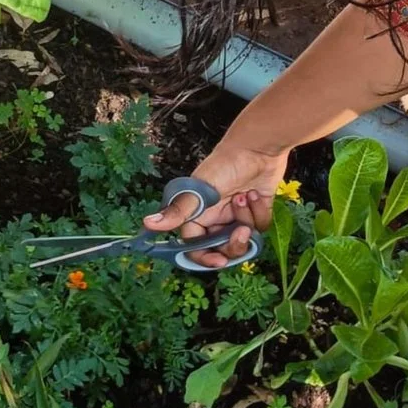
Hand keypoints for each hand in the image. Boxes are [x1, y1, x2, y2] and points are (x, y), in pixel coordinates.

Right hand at [144, 143, 289, 268]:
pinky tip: (256, 194)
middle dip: (233, 243)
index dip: (206, 257)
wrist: (259, 146)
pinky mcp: (257, 210)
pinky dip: (259, 213)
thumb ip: (177, 211)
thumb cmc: (225, 163)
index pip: (196, 246)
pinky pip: (259, 226)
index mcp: (197, 215)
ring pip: (243, 238)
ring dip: (247, 221)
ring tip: (245, 198)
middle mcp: (216, 217)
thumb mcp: (200, 190)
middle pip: (222, 247)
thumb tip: (147, 223)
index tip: (219, 261)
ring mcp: (236, 214)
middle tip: (242, 231)